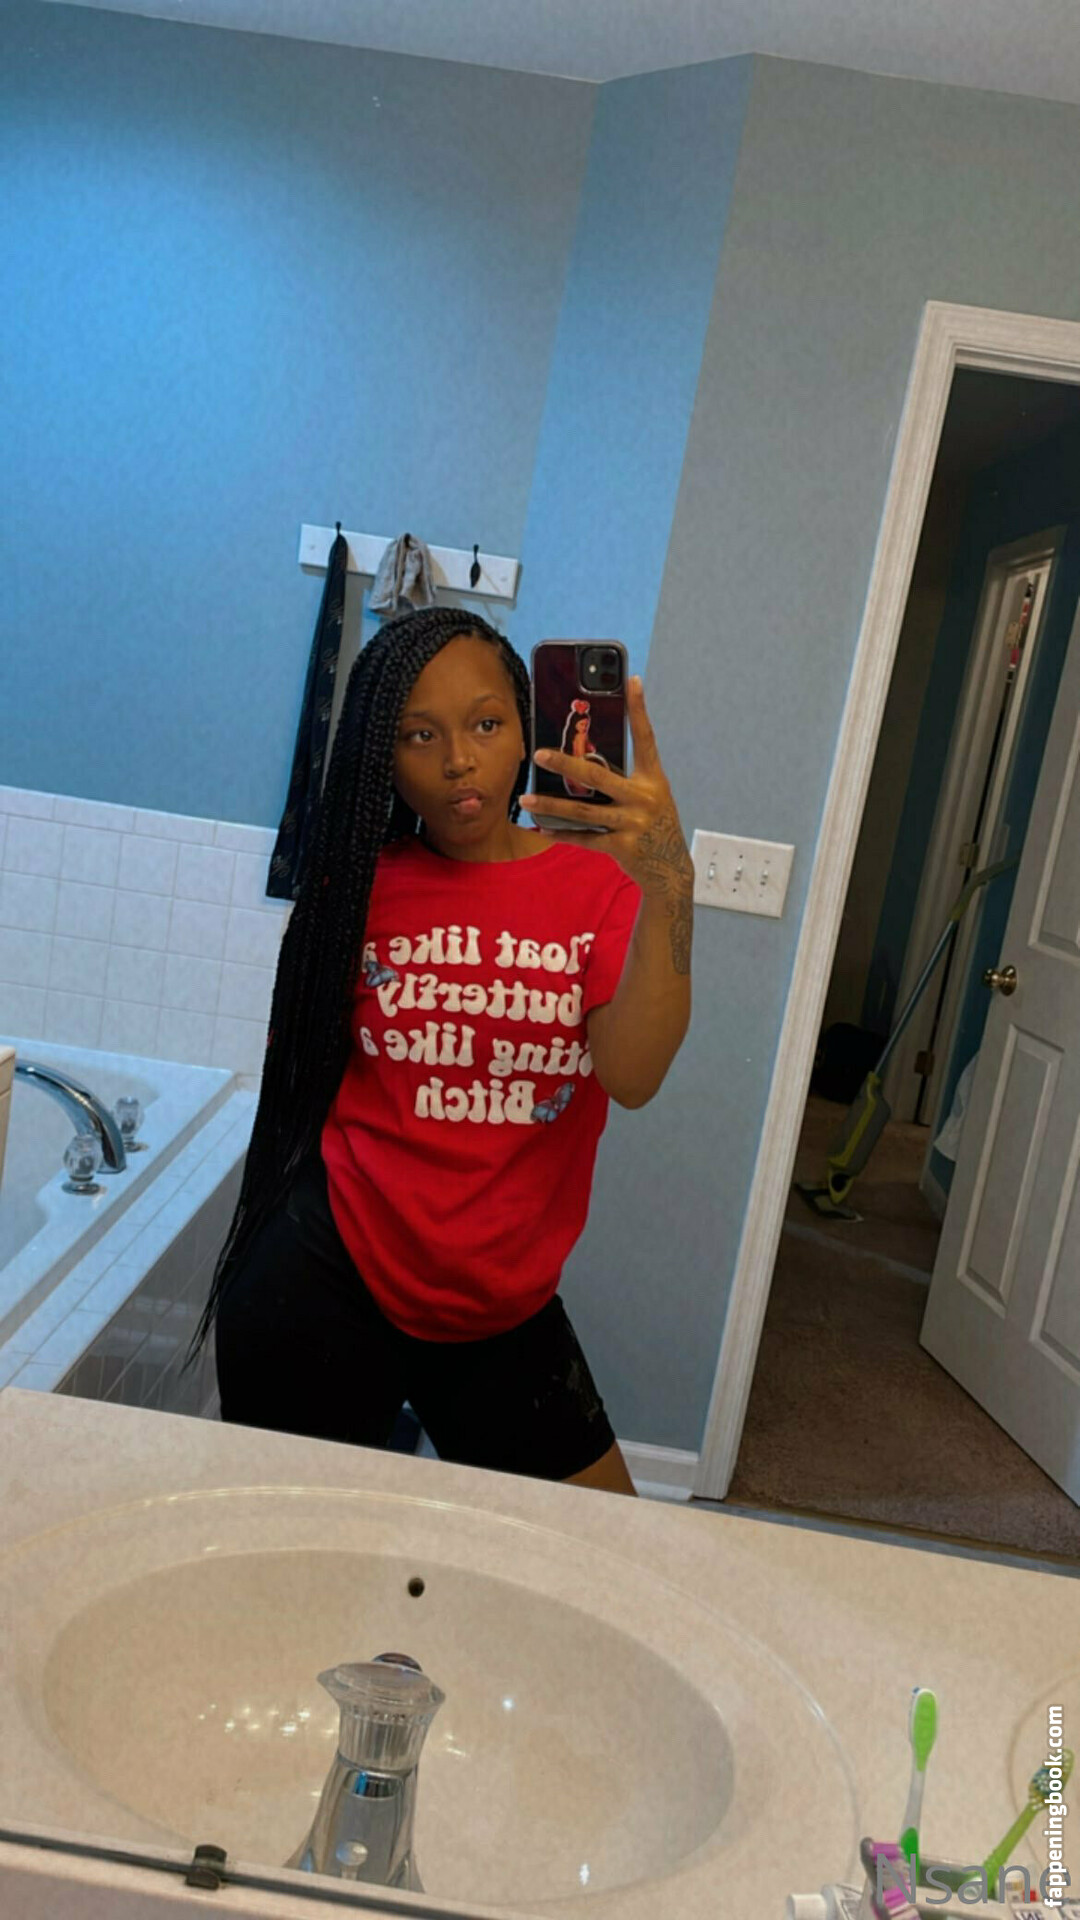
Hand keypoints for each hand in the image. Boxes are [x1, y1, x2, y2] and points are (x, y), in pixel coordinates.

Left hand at [520, 675, 692, 899]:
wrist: (670, 868)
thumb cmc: (654, 824)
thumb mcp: (650, 796)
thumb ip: (625, 779)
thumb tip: (582, 763)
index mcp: (652, 779)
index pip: (645, 738)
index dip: (639, 709)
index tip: (632, 680)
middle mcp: (643, 798)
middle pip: (598, 776)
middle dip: (565, 764)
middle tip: (538, 754)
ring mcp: (633, 823)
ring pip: (583, 811)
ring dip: (551, 805)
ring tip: (525, 798)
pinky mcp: (622, 847)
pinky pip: (585, 838)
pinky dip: (561, 833)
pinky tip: (541, 828)